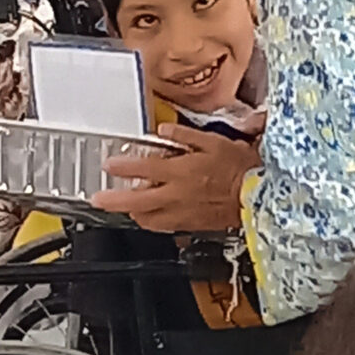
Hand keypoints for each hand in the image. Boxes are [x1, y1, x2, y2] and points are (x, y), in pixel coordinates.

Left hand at [91, 124, 261, 232]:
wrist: (257, 196)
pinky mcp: (191, 225)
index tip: (108, 165)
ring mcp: (182, 213)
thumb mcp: (214, 142)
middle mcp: (176, 194)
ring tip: (126, 208)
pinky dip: (153, 221)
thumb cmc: (240, 168)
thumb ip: (186, 135)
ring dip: (133, 212)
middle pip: (135, 202)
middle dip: (112, 201)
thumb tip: (165, 128)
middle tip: (98, 200)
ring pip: (147, 218)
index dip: (121, 167)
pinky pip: (164, 226)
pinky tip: (152, 217)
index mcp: (180, 171)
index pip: (142, 169)